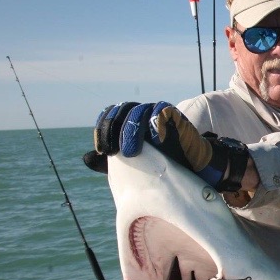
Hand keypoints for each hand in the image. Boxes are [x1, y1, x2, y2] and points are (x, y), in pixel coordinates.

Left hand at [87, 102, 249, 192]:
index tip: (102, 149)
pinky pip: (161, 113)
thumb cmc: (163, 165)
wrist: (193, 168)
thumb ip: (112, 160)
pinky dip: (155, 125)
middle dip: (115, 130)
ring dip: (132, 130)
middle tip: (112, 151)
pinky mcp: (174, 115)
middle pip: (122, 111)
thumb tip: (86, 158)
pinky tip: (152, 141)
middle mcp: (143, 112)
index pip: (111, 115)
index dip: (104, 129)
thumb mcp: (134, 164)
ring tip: (131, 151)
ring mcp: (159, 112)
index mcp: (131, 120)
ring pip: (139, 111)